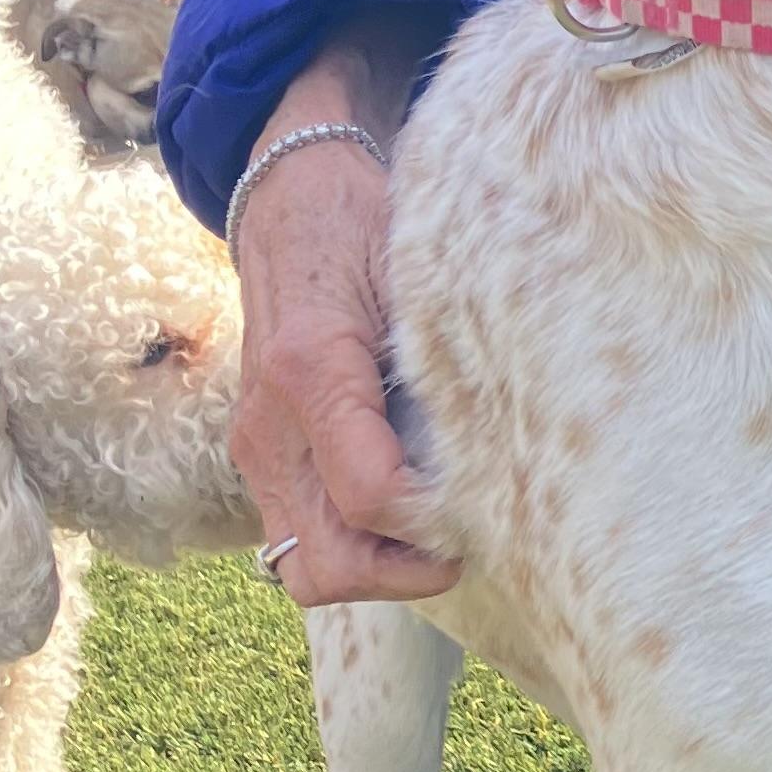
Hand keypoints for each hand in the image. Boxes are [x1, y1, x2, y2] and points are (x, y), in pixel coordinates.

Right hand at [228, 9, 461, 604]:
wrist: (288, 198)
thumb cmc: (362, 223)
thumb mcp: (413, 263)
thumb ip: (448, 344)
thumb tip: (513, 424)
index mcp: (310, 369)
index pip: (368, 494)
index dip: (432, 522)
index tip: (486, 509)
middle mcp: (269, 424)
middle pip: (327, 560)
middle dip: (404, 573)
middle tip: (471, 540)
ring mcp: (258, 448)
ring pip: (306, 567)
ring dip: (377, 571)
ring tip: (442, 536)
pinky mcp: (263, 457)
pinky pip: (298, 541)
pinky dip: (353, 550)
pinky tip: (409, 517)